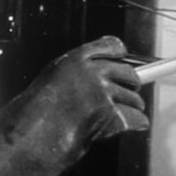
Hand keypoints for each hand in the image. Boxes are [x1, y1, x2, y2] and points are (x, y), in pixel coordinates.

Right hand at [0, 35, 147, 175]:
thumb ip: (76, 69)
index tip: (123, 56)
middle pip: (129, 72)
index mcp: (77, 59)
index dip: (119, 52)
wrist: (37, 129)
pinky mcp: (112, 115)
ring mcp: (104, 94)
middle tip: (129, 91)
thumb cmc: (39, 107)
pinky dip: (137, 123)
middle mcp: (93, 73)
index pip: (110, 46)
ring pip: (135, 98)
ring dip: (132, 106)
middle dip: (132, 83)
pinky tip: (132, 124)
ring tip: (122, 113)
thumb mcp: (53, 74)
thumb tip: (98, 71)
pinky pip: (137, 118)